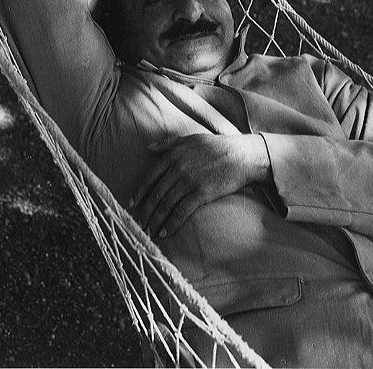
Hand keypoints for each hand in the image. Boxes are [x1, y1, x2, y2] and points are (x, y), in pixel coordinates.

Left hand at [130, 133, 269, 238]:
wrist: (240, 155)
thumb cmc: (215, 146)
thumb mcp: (190, 139)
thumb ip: (168, 143)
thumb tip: (148, 146)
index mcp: (173, 155)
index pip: (150, 177)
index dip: (140, 192)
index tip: (132, 204)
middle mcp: (177, 169)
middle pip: (156, 194)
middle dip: (146, 211)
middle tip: (139, 223)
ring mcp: (188, 181)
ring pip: (165, 205)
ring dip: (155, 221)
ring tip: (149, 231)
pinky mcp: (201, 194)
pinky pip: (181, 212)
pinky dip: (171, 224)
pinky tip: (165, 232)